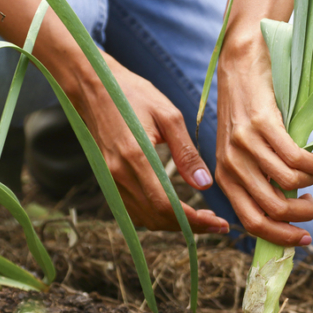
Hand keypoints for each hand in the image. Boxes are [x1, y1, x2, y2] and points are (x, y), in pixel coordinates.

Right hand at [76, 52, 229, 233]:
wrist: (93, 85)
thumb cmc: (133, 94)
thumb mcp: (169, 116)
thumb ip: (187, 153)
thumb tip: (204, 185)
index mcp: (136, 157)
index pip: (167, 206)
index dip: (195, 221)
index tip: (219, 224)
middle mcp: (119, 174)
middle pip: (157, 218)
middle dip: (190, 227)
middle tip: (217, 224)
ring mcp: (110, 178)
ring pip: (145, 218)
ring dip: (174, 224)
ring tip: (201, 218)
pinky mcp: (108, 178)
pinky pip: (133, 209)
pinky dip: (156, 216)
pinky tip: (176, 210)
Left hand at [216, 34, 312, 245]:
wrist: (243, 65)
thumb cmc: (248, 112)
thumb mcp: (243, 153)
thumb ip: (257, 181)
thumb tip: (285, 216)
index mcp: (224, 178)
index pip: (251, 223)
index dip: (282, 237)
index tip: (305, 239)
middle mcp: (231, 165)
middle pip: (274, 210)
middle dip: (303, 215)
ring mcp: (245, 145)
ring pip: (291, 184)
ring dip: (311, 182)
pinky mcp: (262, 125)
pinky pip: (297, 159)